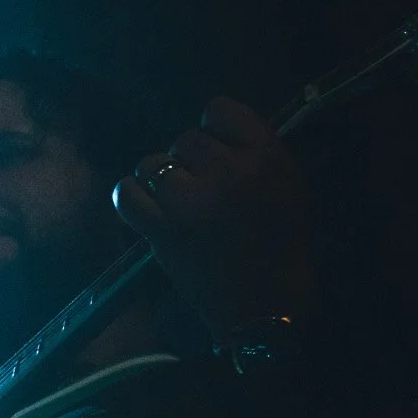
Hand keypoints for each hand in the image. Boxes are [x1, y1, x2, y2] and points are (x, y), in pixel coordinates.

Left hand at [111, 97, 314, 339]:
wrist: (267, 307)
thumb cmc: (283, 248)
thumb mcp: (291, 186)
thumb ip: (258, 152)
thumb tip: (218, 133)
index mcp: (265, 157)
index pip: (220, 110)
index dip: (213, 129)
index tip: (217, 151)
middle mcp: (227, 173)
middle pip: (185, 140)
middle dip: (189, 161)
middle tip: (199, 189)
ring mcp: (191, 202)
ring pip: (152, 164)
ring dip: (158, 179)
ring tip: (173, 201)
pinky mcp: (162, 231)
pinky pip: (126, 195)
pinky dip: (130, 198)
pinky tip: (144, 207)